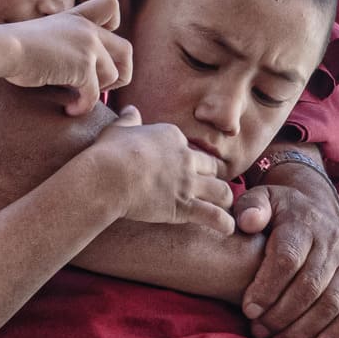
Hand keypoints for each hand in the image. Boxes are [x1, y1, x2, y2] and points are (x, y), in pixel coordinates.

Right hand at [5, 0, 131, 114]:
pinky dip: (84, 106)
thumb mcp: (47, 34)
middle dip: (123, 70)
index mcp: (78, 17)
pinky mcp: (83, 67)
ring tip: (81, 98)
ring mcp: (88, 47)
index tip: (99, 46)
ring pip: (113, 75)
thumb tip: (77, 68)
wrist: (6, 48)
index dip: (114, 27)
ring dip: (99, 91)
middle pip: (126, 49)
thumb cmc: (17, 47)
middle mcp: (88, 29)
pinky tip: (70, 110)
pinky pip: (95, 94)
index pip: (111, 6)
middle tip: (104, 85)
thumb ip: (66, 41)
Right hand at [95, 106, 234, 233]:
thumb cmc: (111, 152)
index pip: (188, 147)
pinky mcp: (184, 206)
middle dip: (213, 175)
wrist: (110, 176)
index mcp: (172, 137)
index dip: (188, 158)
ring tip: (225, 204)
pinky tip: (228, 227)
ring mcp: (187, 183)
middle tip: (211, 184)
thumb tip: (130, 110)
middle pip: (211, 167)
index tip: (185, 166)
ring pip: (220, 190)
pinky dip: (223, 222)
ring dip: (225, 197)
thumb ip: (129, 119)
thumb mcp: (119, 129)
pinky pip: (213, 215)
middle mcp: (185, 158)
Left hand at [234, 178, 338, 337]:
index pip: (287, 258)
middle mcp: (331, 243)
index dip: (267, 287)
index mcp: (304, 223)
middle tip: (258, 331)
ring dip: (304, 329)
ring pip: (331, 302)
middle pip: (309, 286)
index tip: (248, 309)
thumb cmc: (279, 212)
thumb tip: (247, 223)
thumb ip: (250, 208)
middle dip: (281, 314)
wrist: (316, 209)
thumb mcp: (261, 200)